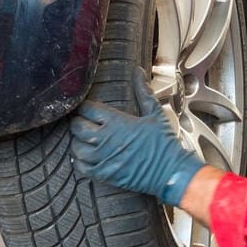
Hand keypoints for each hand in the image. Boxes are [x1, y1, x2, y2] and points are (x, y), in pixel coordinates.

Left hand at [70, 75, 204, 206]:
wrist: (170, 172)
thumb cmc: (163, 144)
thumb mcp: (154, 114)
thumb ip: (142, 92)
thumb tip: (138, 72)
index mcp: (116, 122)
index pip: (87, 108)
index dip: (84, 106)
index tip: (86, 107)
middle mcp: (105, 139)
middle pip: (77, 126)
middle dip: (77, 122)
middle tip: (82, 122)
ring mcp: (102, 158)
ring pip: (75, 146)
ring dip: (77, 141)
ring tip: (84, 139)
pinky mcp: (103, 174)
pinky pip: (81, 166)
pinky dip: (79, 160)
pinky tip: (86, 156)